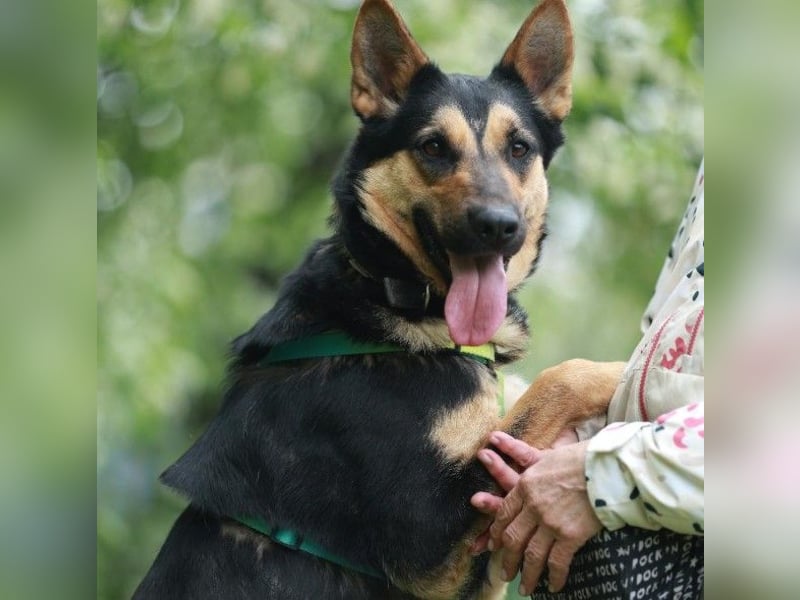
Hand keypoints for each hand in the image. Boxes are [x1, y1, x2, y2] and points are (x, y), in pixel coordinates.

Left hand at [473, 431, 601, 594]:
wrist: (609, 466)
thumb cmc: (583, 456)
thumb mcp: (548, 455)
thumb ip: (527, 459)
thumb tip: (498, 441)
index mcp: (526, 483)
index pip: (504, 512)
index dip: (497, 531)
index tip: (495, 543)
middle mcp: (533, 504)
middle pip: (513, 537)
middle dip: (508, 558)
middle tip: (505, 572)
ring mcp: (550, 521)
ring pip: (531, 554)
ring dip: (527, 574)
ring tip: (524, 587)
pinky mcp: (570, 535)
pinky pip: (557, 563)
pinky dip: (554, 577)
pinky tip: (554, 586)